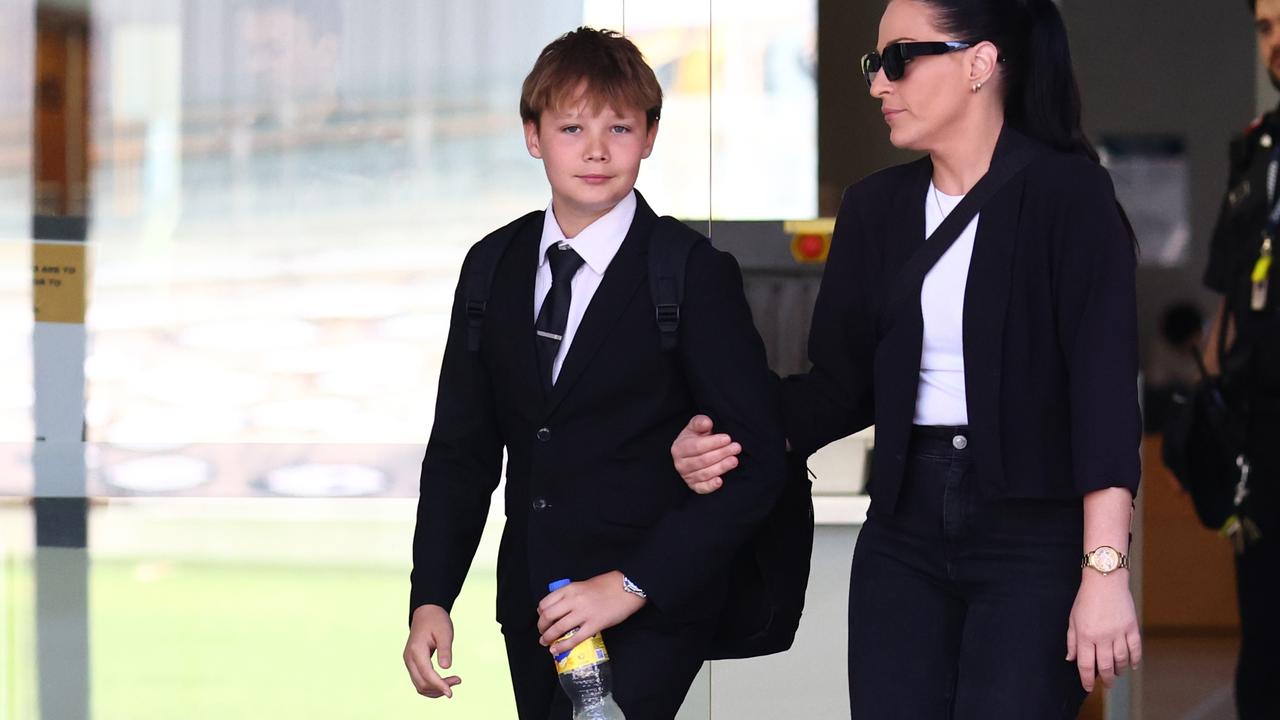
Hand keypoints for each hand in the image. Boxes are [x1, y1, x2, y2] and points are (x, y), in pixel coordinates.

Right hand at [403, 604, 461, 698]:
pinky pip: (420, 680)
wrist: (426, 613)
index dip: (439, 685)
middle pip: (421, 684)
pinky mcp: (412, 664)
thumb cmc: (437, 621)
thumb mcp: (445, 632)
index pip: (426, 674)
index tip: (451, 693)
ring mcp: (409, 662)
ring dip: (435, 689)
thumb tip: (446, 667)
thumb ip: (445, 649)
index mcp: (416, 651)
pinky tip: (444, 682)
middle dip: (439, 688)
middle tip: (458, 680)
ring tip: (453, 681)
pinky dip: (431, 685)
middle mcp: (409, 659)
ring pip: (419, 685)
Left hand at [536, 571, 646, 655]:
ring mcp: (584, 613)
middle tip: (543, 633)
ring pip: (558, 628)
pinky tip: (556, 650)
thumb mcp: (583, 584)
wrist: (628, 587)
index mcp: (570, 589)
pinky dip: (562, 646)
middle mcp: (573, 600)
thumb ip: (571, 595)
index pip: (545, 602)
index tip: (542, 619)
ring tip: (546, 643)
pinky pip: (574, 639)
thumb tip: (561, 609)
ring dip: (548, 638)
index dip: (540, 614)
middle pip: (548, 616)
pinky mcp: (594, 625)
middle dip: (542, 627)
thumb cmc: (608, 585)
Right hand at [671, 415, 740, 493]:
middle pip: (702, 460)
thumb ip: (700, 422)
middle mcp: (680, 464)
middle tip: (736, 448)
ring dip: (721, 467)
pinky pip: (702, 488)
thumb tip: (707, 423)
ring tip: (734, 460)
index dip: (713, 443)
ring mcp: (687, 476)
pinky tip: (720, 481)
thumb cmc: (696, 438)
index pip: (697, 446)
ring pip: (705, 473)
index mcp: (679, 448)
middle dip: (721, 454)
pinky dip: (711, 486)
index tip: (727, 438)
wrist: (693, 452)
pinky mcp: (694, 486)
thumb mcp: (696, 427)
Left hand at [1066, 571, 1141, 692]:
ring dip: (1119, 670)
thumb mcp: (1073, 619)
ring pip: (1121, 660)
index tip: (1088, 687)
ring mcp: (1119, 632)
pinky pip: (1135, 648)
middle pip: (1105, 666)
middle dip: (1105, 679)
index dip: (1086, 679)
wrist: (1105, 580)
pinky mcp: (1131, 627)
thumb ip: (1072, 641)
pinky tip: (1132, 666)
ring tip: (1116, 674)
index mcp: (1085, 635)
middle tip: (1106, 684)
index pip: (1086, 664)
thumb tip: (1071, 659)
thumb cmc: (1086, 599)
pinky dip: (1135, 660)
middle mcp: (1102, 637)